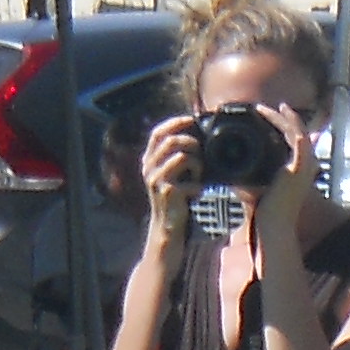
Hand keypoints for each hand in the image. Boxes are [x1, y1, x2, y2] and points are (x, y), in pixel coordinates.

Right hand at [139, 114, 200, 245]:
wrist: (169, 229)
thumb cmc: (177, 201)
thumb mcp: (174, 176)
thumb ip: (180, 158)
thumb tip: (199, 140)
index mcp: (150, 160)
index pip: (158, 133)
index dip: (174, 123)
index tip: (191, 119)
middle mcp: (149, 167)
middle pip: (170, 140)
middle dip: (190, 141)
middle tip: (201, 152)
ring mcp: (156, 180)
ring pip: (182, 156)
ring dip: (196, 164)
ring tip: (198, 176)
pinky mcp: (168, 193)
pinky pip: (190, 180)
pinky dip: (199, 185)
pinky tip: (197, 193)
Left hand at [247, 102, 315, 239]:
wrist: (272, 225)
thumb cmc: (264, 213)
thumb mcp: (255, 186)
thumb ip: (247, 173)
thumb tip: (228, 165)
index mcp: (294, 172)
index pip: (290, 145)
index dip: (278, 129)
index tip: (262, 119)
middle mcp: (303, 168)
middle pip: (295, 135)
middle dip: (280, 119)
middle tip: (263, 109)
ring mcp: (305, 166)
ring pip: (297, 132)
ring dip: (281, 118)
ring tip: (263, 109)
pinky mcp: (301, 166)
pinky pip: (299, 137)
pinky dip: (289, 123)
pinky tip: (275, 112)